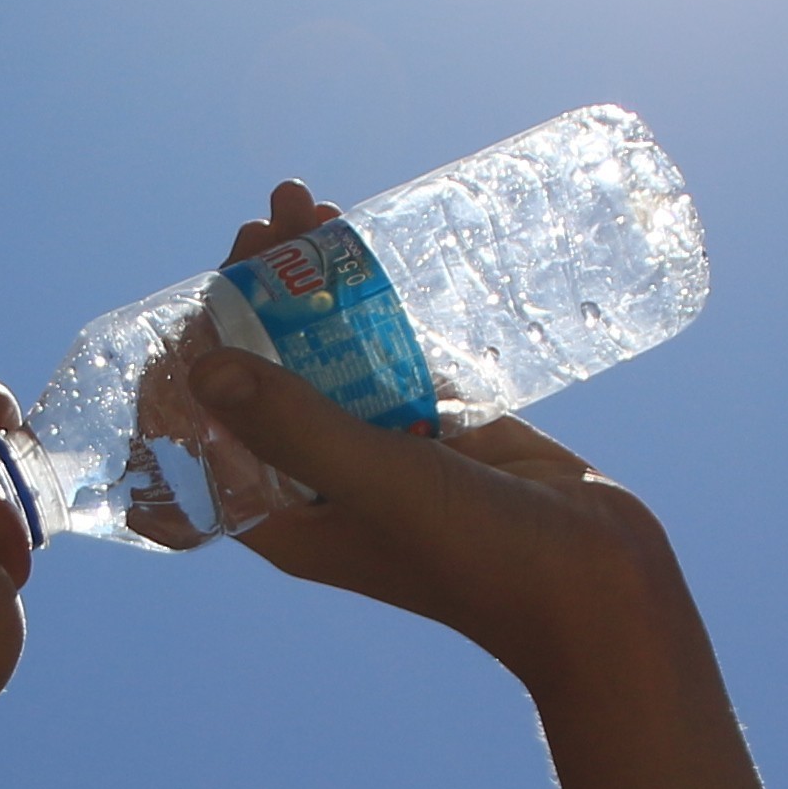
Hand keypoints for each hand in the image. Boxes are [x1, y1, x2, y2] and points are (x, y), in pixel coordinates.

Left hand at [181, 184, 695, 689]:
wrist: (600, 584)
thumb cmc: (482, 559)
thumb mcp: (382, 485)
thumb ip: (296, 427)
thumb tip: (202, 367)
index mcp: (286, 517)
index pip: (203, 435)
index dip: (187, 365)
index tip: (197, 298)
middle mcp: (321, 481)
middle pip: (261, 377)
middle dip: (254, 299)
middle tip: (264, 227)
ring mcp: (380, 448)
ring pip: (325, 352)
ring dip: (311, 284)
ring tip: (307, 205)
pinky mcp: (437, 422)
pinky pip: (386, 350)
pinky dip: (369, 301)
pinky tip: (360, 244)